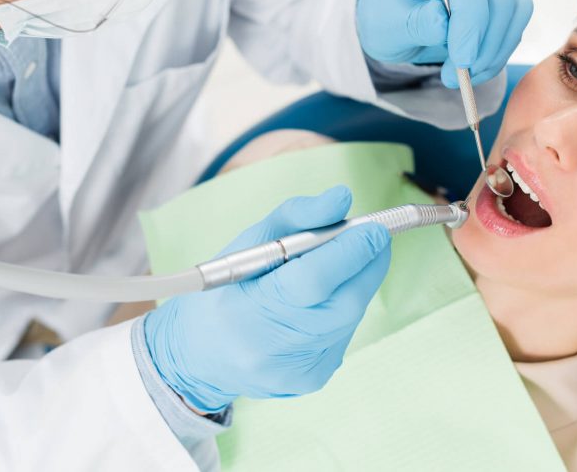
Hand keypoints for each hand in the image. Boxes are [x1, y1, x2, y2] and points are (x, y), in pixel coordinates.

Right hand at [143, 186, 390, 412]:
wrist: (201, 356)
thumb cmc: (225, 291)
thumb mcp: (249, 242)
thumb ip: (297, 215)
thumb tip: (342, 198)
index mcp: (247, 309)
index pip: (314, 279)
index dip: (352, 251)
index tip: (375, 228)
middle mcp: (273, 348)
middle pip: (345, 302)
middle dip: (368, 264)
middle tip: (373, 238)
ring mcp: (297, 369)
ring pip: (350, 316)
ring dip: (356, 284)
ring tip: (340, 264)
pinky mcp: (314, 378)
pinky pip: (344, 332)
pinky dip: (343, 307)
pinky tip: (323, 299)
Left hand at [357, 0, 532, 86]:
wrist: (397, 11)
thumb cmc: (387, 12)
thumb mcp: (386, 24)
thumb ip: (416, 23)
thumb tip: (445, 25)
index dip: (469, 18)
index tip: (462, 59)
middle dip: (484, 42)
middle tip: (459, 76)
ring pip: (516, 5)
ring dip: (496, 49)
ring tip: (465, 75)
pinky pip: (517, 17)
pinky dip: (500, 48)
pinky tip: (476, 66)